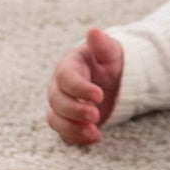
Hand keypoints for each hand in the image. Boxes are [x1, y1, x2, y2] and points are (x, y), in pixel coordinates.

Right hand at [47, 27, 124, 145]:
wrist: (113, 79)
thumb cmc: (109, 62)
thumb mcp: (109, 52)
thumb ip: (101, 44)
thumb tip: (93, 31)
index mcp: (68, 67)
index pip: (66, 78)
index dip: (80, 88)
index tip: (99, 96)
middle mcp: (59, 87)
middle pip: (57, 101)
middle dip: (75, 110)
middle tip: (96, 115)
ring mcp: (61, 106)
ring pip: (56, 119)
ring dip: (73, 128)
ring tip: (94, 132)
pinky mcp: (67, 122)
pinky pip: (64, 133)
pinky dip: (76, 137)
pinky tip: (95, 137)